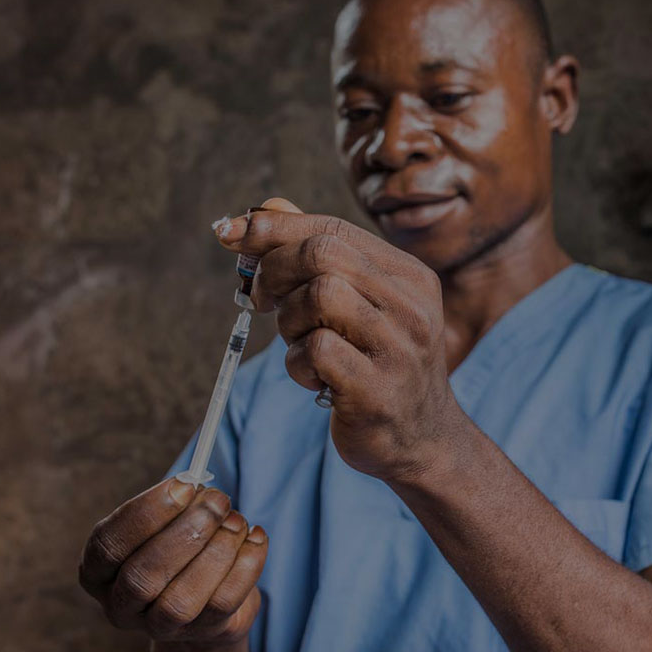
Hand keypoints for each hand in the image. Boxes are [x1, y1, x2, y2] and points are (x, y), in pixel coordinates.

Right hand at [79, 478, 267, 645]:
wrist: (204, 597)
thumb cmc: (177, 546)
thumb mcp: (166, 523)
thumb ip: (175, 504)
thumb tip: (197, 487)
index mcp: (98, 570)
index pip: (108, 544)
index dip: (145, 514)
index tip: (183, 485)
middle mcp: (120, 605)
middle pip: (143, 577)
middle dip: (186, 533)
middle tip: (218, 501)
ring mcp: (158, 627)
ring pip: (181, 600)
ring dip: (216, 552)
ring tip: (237, 521)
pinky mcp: (199, 633)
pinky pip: (222, 604)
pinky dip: (245, 565)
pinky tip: (255, 537)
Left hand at [215, 198, 466, 482]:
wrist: (422, 440)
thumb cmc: (378, 365)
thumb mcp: (360, 305)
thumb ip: (319, 257)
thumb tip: (264, 210)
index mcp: (409, 276)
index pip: (334, 230)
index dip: (274, 227)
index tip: (229, 235)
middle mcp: (411, 306)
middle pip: (324, 255)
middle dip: (274, 271)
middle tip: (262, 300)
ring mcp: (400, 348)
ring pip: (319, 296)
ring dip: (288, 322)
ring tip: (300, 344)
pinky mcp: (377, 390)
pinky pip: (316, 350)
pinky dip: (297, 363)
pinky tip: (313, 378)